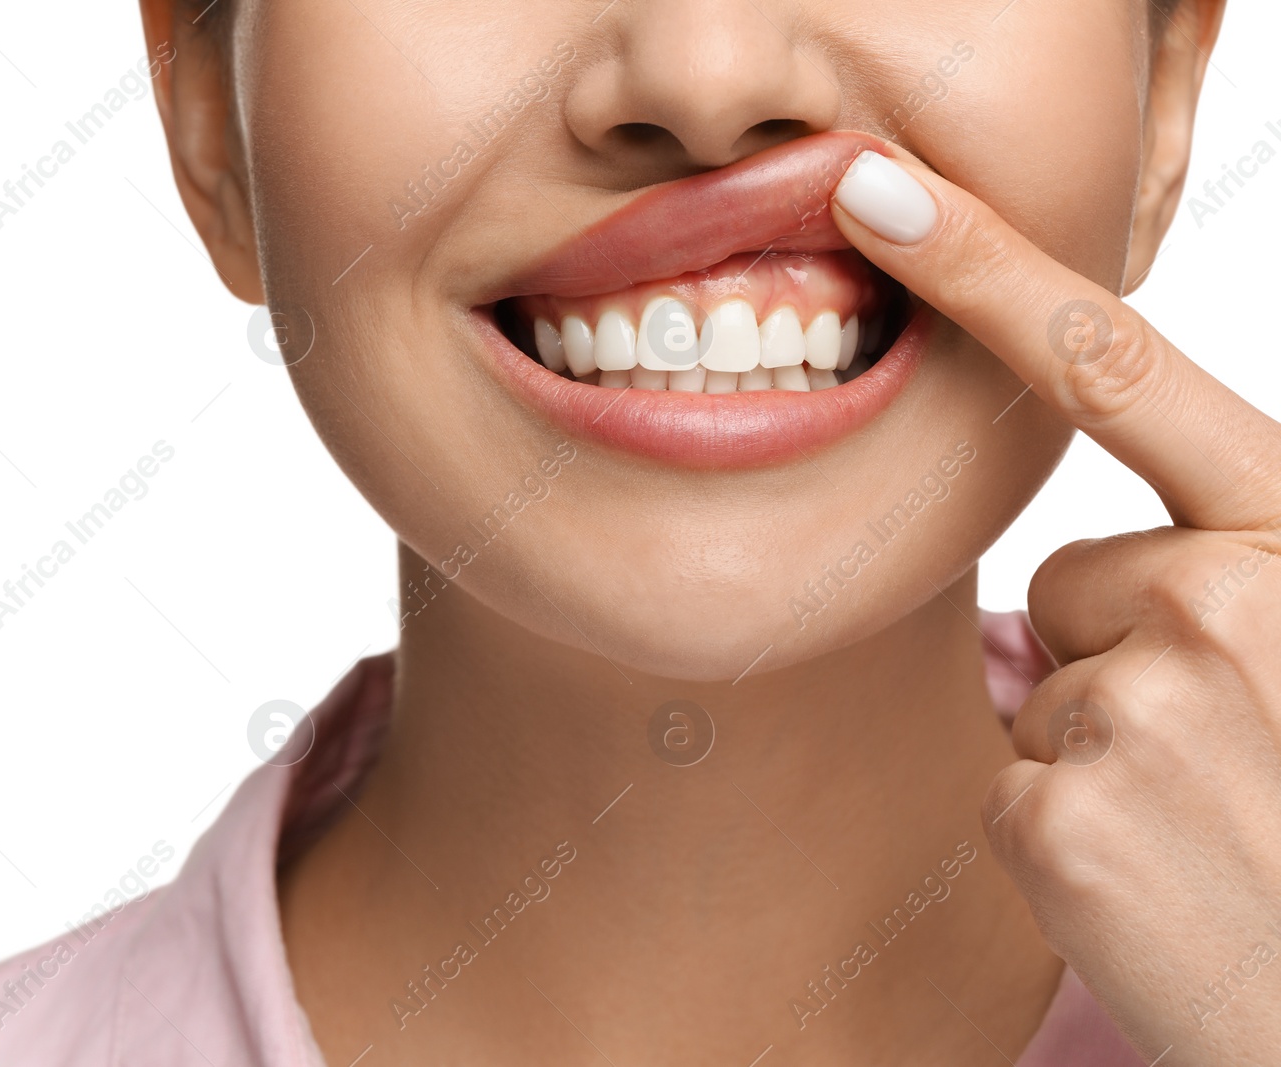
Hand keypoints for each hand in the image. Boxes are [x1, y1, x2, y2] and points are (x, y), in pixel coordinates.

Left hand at [832, 147, 1280, 1064]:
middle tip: (1235, 756)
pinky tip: (1165, 880)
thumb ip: (1234, 565)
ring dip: (1110, 751)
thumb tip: (1102, 566)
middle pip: (1067, 575)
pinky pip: (1013, 782)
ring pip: (1043, 683)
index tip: (879, 192)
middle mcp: (1229, 599)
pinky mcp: (1062, 814)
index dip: (990, 267)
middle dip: (1126, 655)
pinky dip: (1071, 835)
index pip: (1118, 369)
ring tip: (1216, 826)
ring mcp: (1142, 707)